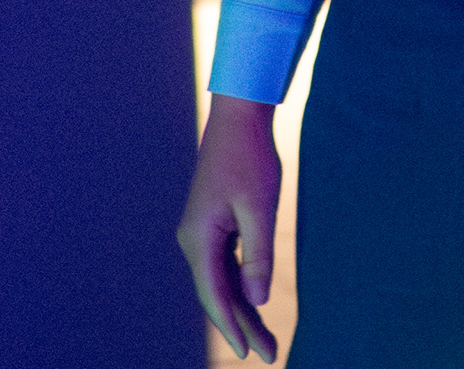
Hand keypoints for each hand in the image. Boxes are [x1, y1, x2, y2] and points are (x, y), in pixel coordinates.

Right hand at [178, 97, 282, 362]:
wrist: (238, 117)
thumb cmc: (250, 158)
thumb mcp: (259, 208)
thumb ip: (257, 256)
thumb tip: (257, 301)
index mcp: (199, 237)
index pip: (214, 294)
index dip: (232, 326)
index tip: (248, 354)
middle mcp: (193, 239)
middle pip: (216, 293)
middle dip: (242, 325)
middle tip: (270, 354)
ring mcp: (201, 232)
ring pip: (220, 282)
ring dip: (242, 309)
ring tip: (267, 338)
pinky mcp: (212, 225)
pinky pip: (224, 266)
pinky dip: (240, 287)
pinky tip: (256, 303)